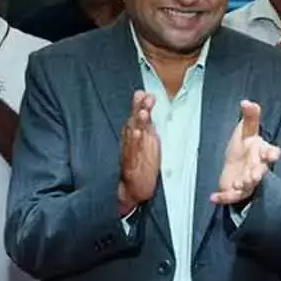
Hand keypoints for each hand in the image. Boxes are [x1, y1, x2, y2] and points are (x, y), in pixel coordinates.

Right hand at [118, 90, 159, 214]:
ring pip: (133, 133)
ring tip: (143, 112)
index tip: (145, 93)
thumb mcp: (146, 139)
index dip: (140, 104)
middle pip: (134, 121)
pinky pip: (132, 150)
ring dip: (138, 122)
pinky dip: (134, 141)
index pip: (136, 115)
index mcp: (134, 133)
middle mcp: (131, 140)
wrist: (133, 187)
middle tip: (143, 97)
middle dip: (138, 109)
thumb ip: (147, 123)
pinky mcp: (133, 162)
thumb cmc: (141, 161)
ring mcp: (132, 151)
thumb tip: (149, 107)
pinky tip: (137, 133)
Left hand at [211, 101, 280, 204]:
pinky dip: (223, 198)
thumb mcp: (245, 130)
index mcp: (262, 152)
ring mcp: (248, 182)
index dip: (272, 154)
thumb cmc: (243, 146)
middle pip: (261, 172)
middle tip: (254, 175)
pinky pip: (231, 197)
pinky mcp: (236, 192)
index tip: (271, 155)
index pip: (271, 153)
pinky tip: (213, 197)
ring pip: (249, 186)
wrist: (232, 164)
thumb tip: (246, 101)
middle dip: (258, 174)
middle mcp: (258, 169)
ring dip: (244, 185)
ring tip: (238, 183)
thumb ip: (249, 117)